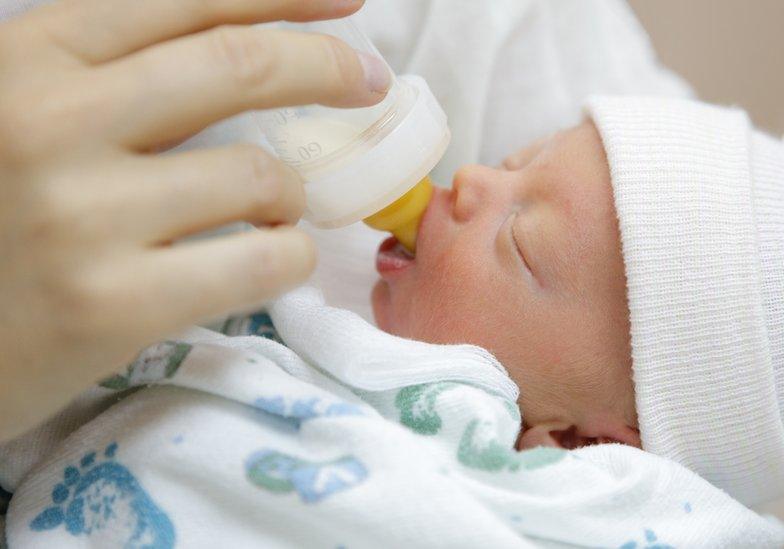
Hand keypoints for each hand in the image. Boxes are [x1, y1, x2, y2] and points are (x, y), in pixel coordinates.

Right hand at [0, 0, 389, 438]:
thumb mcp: (14, 114)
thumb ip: (103, 82)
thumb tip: (239, 55)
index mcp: (27, 61)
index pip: (183, 4)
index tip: (345, 1)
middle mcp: (51, 123)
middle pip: (239, 67)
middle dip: (327, 67)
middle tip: (368, 83)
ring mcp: (82, 217)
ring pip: (260, 177)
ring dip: (292, 194)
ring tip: (276, 211)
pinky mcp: (111, 305)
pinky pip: (259, 262)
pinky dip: (288, 257)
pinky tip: (271, 258)